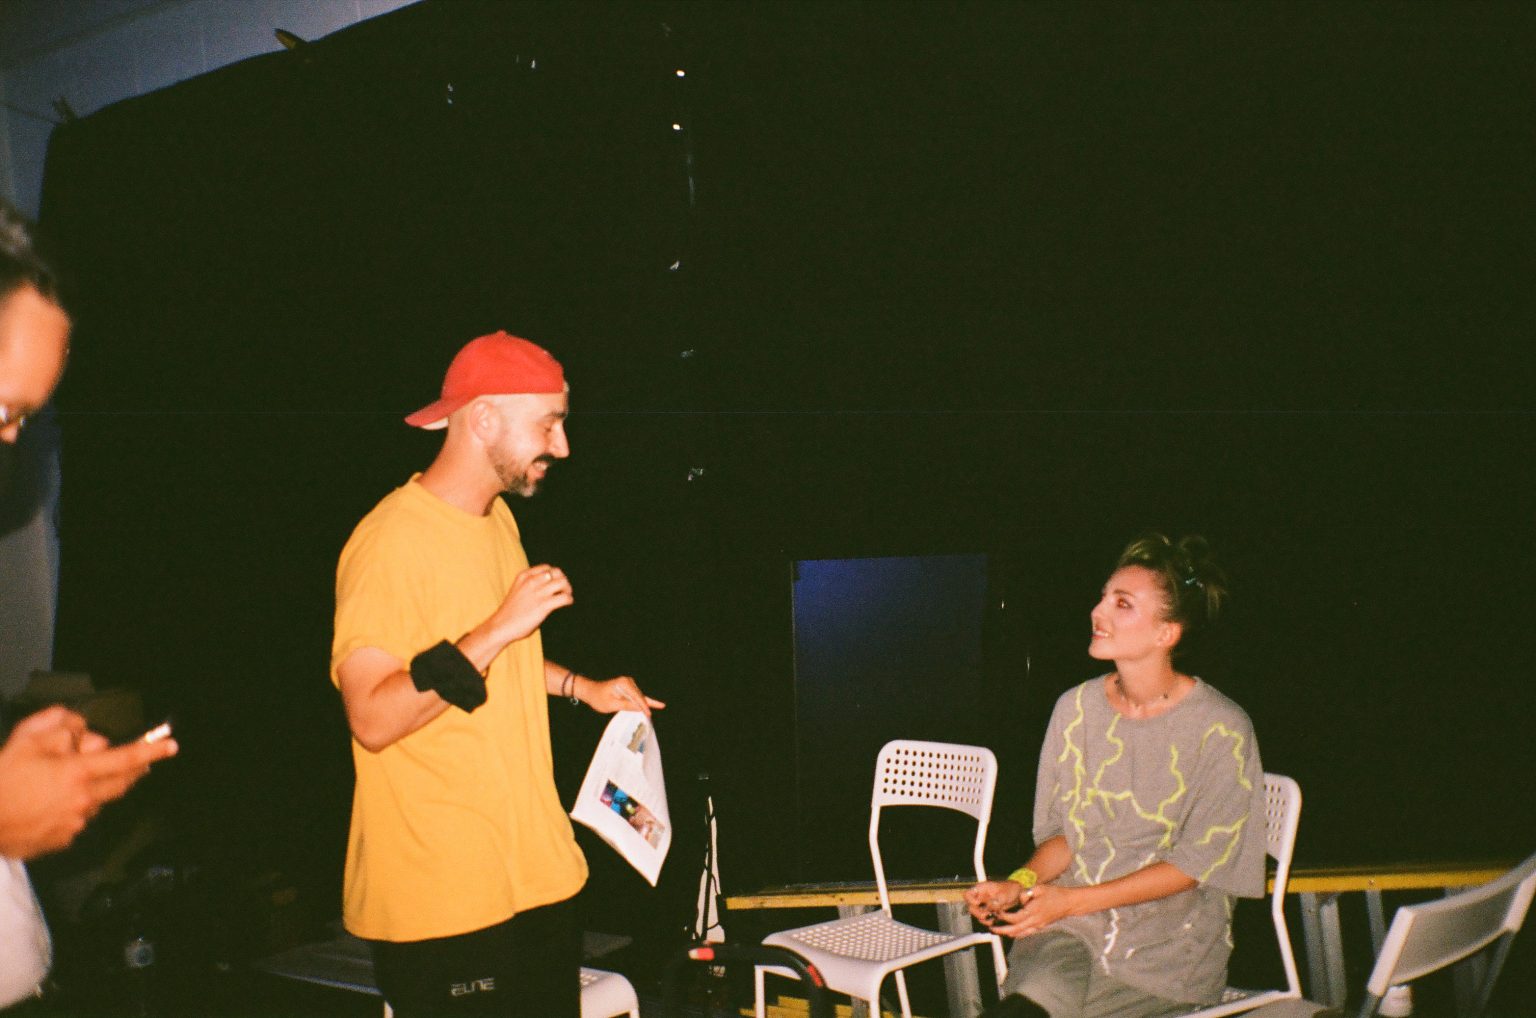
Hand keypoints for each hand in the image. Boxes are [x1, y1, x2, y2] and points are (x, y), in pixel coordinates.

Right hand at [0, 706, 177, 859]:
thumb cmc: (0, 776)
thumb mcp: (26, 739)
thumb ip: (62, 728)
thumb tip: (85, 736)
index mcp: (77, 773)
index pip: (124, 759)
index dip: (150, 750)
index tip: (171, 745)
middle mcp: (83, 800)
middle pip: (121, 784)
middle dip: (133, 770)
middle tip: (140, 761)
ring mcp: (74, 824)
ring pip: (99, 802)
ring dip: (97, 789)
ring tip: (71, 781)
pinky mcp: (62, 840)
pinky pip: (79, 819)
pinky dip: (76, 807)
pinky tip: (52, 804)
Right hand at [488, 564, 573, 643]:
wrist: (501, 626)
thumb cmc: (510, 611)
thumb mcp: (518, 590)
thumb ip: (531, 585)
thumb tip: (549, 585)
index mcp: (524, 576)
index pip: (547, 568)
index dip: (555, 575)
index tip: (556, 583)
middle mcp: (531, 581)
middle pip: (557, 572)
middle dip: (563, 580)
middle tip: (564, 590)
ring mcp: (538, 593)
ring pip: (563, 582)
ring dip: (568, 589)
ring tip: (566, 596)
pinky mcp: (544, 605)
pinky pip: (564, 597)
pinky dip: (569, 599)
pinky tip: (567, 603)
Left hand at [577, 675, 665, 717]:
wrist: (590, 691)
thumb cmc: (598, 698)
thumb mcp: (611, 704)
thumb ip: (626, 706)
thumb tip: (639, 708)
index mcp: (624, 683)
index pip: (637, 697)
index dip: (644, 706)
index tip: (650, 714)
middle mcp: (628, 681)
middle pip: (640, 696)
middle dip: (647, 704)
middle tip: (662, 706)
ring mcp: (628, 684)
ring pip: (639, 696)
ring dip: (646, 703)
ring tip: (661, 705)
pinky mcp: (627, 688)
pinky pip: (636, 696)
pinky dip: (641, 702)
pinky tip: (653, 703)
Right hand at [966, 878, 1022, 926]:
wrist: (1019, 896)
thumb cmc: (1011, 890)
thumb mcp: (1005, 893)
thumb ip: (998, 899)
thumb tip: (991, 905)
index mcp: (981, 889)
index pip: (967, 895)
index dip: (970, 900)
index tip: (979, 903)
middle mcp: (980, 899)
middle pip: (971, 909)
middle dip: (979, 914)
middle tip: (989, 914)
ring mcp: (984, 908)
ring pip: (978, 917)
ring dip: (987, 920)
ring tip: (997, 916)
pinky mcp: (989, 916)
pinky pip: (986, 922)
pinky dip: (992, 923)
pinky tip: (999, 920)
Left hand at [988, 881, 1074, 937]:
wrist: (1068, 903)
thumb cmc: (1054, 893)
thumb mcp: (1039, 888)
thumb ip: (1026, 893)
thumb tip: (1018, 899)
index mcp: (1033, 911)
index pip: (1014, 918)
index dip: (1003, 917)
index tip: (996, 913)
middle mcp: (1035, 921)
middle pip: (1015, 930)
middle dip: (1002, 930)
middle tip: (992, 928)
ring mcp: (1038, 926)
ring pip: (1020, 934)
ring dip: (1008, 933)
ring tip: (998, 930)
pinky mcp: (1040, 927)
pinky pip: (1026, 934)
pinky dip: (1017, 934)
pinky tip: (1010, 931)